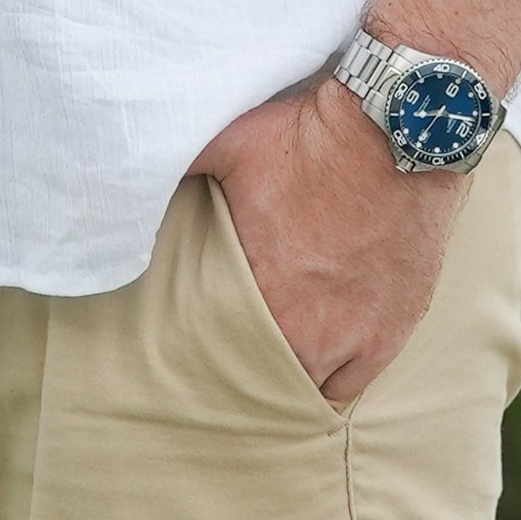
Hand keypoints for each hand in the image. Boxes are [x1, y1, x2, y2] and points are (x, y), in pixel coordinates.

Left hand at [190, 74, 468, 406]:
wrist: (398, 130)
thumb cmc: (311, 136)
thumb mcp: (228, 142)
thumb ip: (178, 164)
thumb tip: (122, 166)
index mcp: (254, 290)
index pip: (211, 354)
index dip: (198, 355)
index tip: (188, 348)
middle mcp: (302, 328)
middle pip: (255, 379)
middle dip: (237, 369)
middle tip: (222, 356)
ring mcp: (351, 336)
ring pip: (301, 389)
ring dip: (282, 376)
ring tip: (263, 364)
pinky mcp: (391, 331)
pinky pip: (350, 387)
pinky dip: (330, 380)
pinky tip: (311, 372)